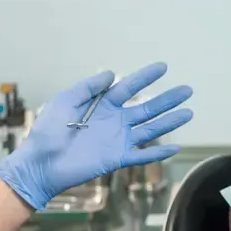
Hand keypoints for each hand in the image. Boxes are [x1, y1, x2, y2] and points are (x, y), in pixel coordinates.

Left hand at [0, 63, 192, 209]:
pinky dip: (159, 153)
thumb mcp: (66, 101)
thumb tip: (111, 73)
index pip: (129, 87)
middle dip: (168, 99)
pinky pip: (142, 155)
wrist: (41, 163)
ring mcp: (118, 140)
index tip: (163, 67)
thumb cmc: (48, 132)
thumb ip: (88, 88)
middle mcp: (115, 121)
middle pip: (147, 108)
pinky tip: (175, 147)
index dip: (146, 77)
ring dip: (170, 122)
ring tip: (189, 113)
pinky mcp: (117, 159)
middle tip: (187, 90)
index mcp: (102, 105)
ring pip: (150, 129)